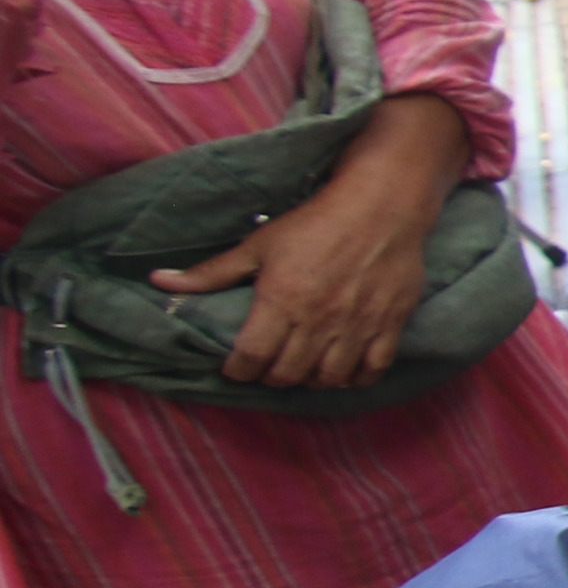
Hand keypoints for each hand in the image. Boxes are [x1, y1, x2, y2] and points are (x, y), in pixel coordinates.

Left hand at [148, 94, 464, 389]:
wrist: (380, 206)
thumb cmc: (315, 223)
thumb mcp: (258, 245)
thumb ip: (211, 272)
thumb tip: (159, 281)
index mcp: (281, 299)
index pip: (251, 357)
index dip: (238, 370)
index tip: (236, 367)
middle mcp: (318, 318)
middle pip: (288, 373)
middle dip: (270, 376)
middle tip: (268, 366)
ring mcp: (356, 324)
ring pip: (328, 378)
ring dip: (310, 381)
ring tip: (303, 369)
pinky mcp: (389, 324)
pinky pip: (372, 369)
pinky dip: (355, 379)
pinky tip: (343, 371)